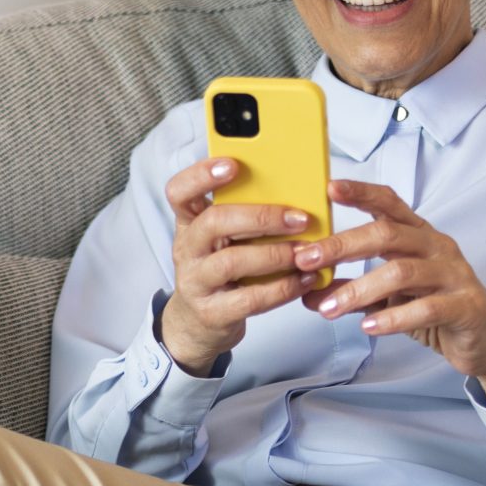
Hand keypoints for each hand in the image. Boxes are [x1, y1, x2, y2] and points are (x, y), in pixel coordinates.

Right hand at [159, 157, 318, 376]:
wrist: (199, 322)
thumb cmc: (222, 269)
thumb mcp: (227, 237)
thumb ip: (248, 214)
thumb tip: (297, 191)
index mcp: (190, 222)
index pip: (180, 191)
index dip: (202, 175)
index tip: (233, 164)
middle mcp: (188, 249)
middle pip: (214, 222)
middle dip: (261, 217)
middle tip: (299, 218)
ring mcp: (196, 282)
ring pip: (231, 261)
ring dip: (275, 254)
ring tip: (305, 251)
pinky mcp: (213, 313)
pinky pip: (249, 299)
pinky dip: (282, 288)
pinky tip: (304, 279)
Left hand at [295, 180, 485, 412]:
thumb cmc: (436, 309)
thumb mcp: (389, 297)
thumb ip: (352, 290)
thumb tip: (308, 293)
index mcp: (419, 235)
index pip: (390, 203)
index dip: (361, 193)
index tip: (329, 188)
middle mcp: (437, 246)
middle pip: (387, 234)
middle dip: (342, 245)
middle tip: (305, 259)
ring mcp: (454, 275)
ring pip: (402, 271)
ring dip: (360, 290)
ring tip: (329, 309)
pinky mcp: (466, 306)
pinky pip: (427, 308)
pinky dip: (394, 317)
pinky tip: (369, 327)